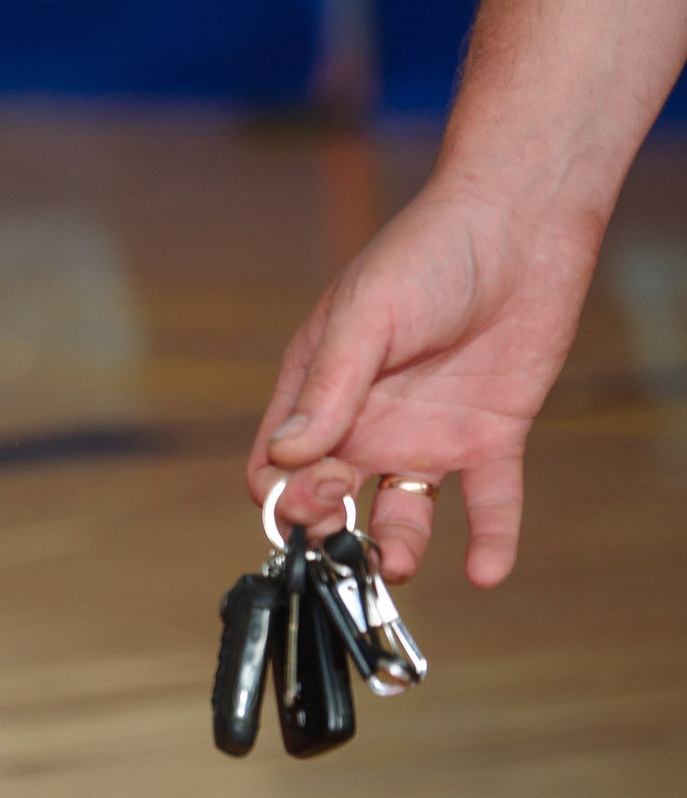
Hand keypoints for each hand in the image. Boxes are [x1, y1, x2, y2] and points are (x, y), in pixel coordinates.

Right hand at [247, 175, 597, 584]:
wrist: (519, 225)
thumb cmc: (426, 255)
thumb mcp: (366, 317)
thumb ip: (328, 389)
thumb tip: (287, 458)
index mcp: (318, 393)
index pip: (278, 469)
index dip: (284, 497)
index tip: (313, 493)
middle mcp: (366, 424)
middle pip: (330, 503)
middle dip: (328, 531)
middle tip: (347, 533)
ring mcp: (426, 435)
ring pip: (400, 514)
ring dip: (394, 548)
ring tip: (396, 564)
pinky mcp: (488, 437)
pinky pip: (488, 502)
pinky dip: (489, 539)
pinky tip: (486, 572)